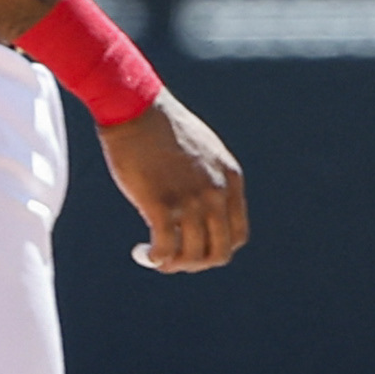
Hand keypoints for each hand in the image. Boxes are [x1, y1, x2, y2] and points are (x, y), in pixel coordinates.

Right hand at [100, 91, 246, 272]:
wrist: (136, 109)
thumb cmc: (162, 128)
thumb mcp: (202, 151)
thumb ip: (208, 179)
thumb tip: (197, 207)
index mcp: (230, 180)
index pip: (238, 235)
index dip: (217, 249)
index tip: (195, 247)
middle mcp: (216, 194)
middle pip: (218, 252)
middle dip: (196, 263)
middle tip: (174, 259)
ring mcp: (191, 200)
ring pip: (192, 256)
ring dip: (173, 264)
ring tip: (155, 257)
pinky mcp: (162, 204)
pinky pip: (165, 248)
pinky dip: (155, 258)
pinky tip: (144, 254)